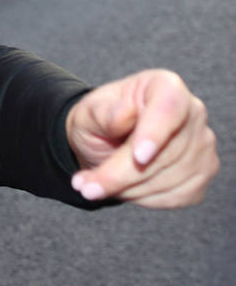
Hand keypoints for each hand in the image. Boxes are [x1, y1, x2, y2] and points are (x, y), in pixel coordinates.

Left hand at [65, 70, 217, 207]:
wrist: (105, 141)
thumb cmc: (98, 121)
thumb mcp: (89, 114)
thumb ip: (103, 114)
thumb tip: (124, 115)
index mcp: (164, 86)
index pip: (170, 107)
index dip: (156, 133)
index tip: (139, 157)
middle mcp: (193, 112)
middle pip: (165, 153)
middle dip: (120, 175)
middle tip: (84, 186)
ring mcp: (202, 145)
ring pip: (169, 179)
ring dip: (126, 189)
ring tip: (97, 183)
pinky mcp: (202, 174)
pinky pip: (176, 196)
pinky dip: (142, 198)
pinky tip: (123, 187)